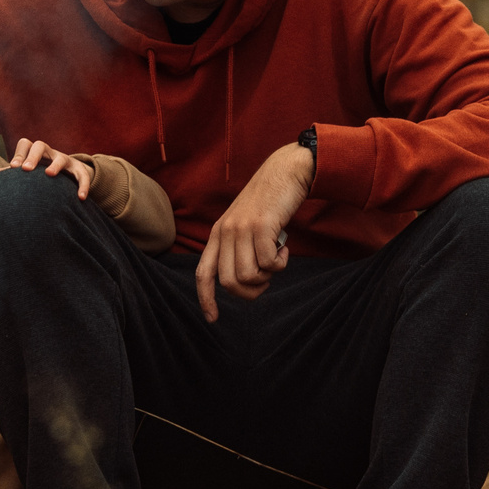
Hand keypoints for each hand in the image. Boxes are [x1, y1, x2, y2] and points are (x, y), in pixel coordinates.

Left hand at [8, 137, 94, 198]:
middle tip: (26, 169)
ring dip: (55, 165)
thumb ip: (9, 174)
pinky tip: (81, 198)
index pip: (25, 144)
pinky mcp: (78, 170)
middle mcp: (49, 153)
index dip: (19, 154)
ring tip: (49, 175)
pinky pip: (82, 176)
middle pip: (40, 146)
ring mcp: (65, 160)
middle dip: (32, 156)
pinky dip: (82, 186)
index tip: (13, 168)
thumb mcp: (28, 170)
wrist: (68, 172)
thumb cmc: (41, 171)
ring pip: (61, 157)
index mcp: (34, 152)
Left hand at [193, 142, 314, 322]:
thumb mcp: (245, 224)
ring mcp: (242, 228)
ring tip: (275, 258)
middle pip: (229, 283)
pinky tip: (284, 248)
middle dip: (251, 291)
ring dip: (267, 276)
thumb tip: (243, 280)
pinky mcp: (262, 226)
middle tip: (267, 278)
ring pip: (247, 276)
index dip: (205, 299)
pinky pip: (268, 263)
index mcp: (217, 233)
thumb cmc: (270, 202)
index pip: (202, 273)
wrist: (286, 171)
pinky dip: (280, 263)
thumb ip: (238, 248)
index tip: (213, 318)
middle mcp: (225, 231)